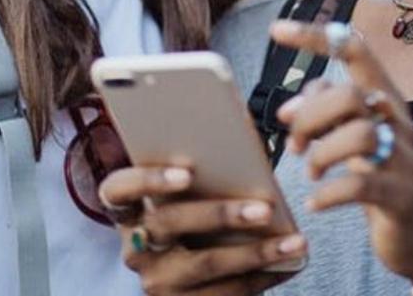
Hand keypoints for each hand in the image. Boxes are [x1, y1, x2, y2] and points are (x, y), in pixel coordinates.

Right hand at [98, 165, 306, 294]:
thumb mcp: (186, 197)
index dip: (148, 180)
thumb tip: (242, 133)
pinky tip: (287, 263)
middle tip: (263, 209)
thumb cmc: (192, 217)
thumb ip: (202, 171)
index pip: (118, 190)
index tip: (186, 172)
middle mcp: (134, 248)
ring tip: (294, 242)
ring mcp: (156, 281)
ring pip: (205, 264)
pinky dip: (261, 276)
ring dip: (256, 252)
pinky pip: (225, 293)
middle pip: (170, 225)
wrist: (186, 280)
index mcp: (127, 211)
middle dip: (220, 215)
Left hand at [270, 20, 412, 292]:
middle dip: (310, 117)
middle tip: (296, 145)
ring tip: (312, 172)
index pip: (354, 51)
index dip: (316, 37)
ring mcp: (403, 159)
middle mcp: (397, 120)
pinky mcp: (400, 196)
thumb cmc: (379, 172)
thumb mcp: (353, 132)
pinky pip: (360, 186)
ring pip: (359, 136)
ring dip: (321, 154)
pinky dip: (328, 194)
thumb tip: (288, 109)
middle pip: (349, 95)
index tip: (277, 30)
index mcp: (383, 97)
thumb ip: (324, 110)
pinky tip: (314, 202)